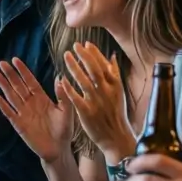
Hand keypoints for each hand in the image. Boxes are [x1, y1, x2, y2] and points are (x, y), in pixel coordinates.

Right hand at [0, 58, 70, 160]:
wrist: (58, 149)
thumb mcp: (67, 112)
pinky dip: (3, 105)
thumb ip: (63, 96)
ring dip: (4, 86)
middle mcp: (31, 103)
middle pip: (18, 86)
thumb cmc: (64, 130)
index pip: (30, 81)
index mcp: (42, 98)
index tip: (15, 60)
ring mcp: (24, 113)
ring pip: (12, 96)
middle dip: (10, 74)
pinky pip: (9, 113)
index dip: (23, 71)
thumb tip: (60, 78)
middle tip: (2, 63)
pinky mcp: (19, 124)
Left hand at [60, 44, 132, 160]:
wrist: (116, 137)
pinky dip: (69, 87)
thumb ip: (114, 74)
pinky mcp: (87, 112)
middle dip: (84, 56)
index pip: (104, 65)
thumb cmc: (116, 113)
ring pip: (84, 81)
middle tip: (75, 46)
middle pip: (94, 69)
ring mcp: (96, 102)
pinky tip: (62, 79)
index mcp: (115, 86)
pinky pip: (76, 97)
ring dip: (74, 67)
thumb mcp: (119, 92)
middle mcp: (107, 92)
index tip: (86, 43)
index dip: (95, 53)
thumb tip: (111, 55)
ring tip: (66, 56)